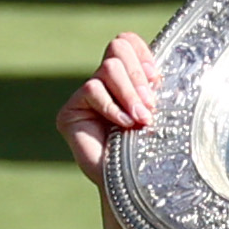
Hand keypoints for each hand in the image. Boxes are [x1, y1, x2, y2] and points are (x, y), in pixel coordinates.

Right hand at [56, 32, 158, 188]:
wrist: (130, 187)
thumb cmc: (150, 152)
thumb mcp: (158, 111)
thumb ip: (152, 86)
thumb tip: (156, 70)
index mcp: (127, 77)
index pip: (127, 41)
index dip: (142, 54)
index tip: (156, 81)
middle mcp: (104, 82)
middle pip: (118, 47)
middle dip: (138, 76)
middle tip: (150, 107)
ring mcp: (85, 96)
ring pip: (109, 68)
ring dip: (130, 94)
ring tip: (141, 120)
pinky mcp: (70, 111)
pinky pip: (93, 89)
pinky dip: (113, 108)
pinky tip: (123, 126)